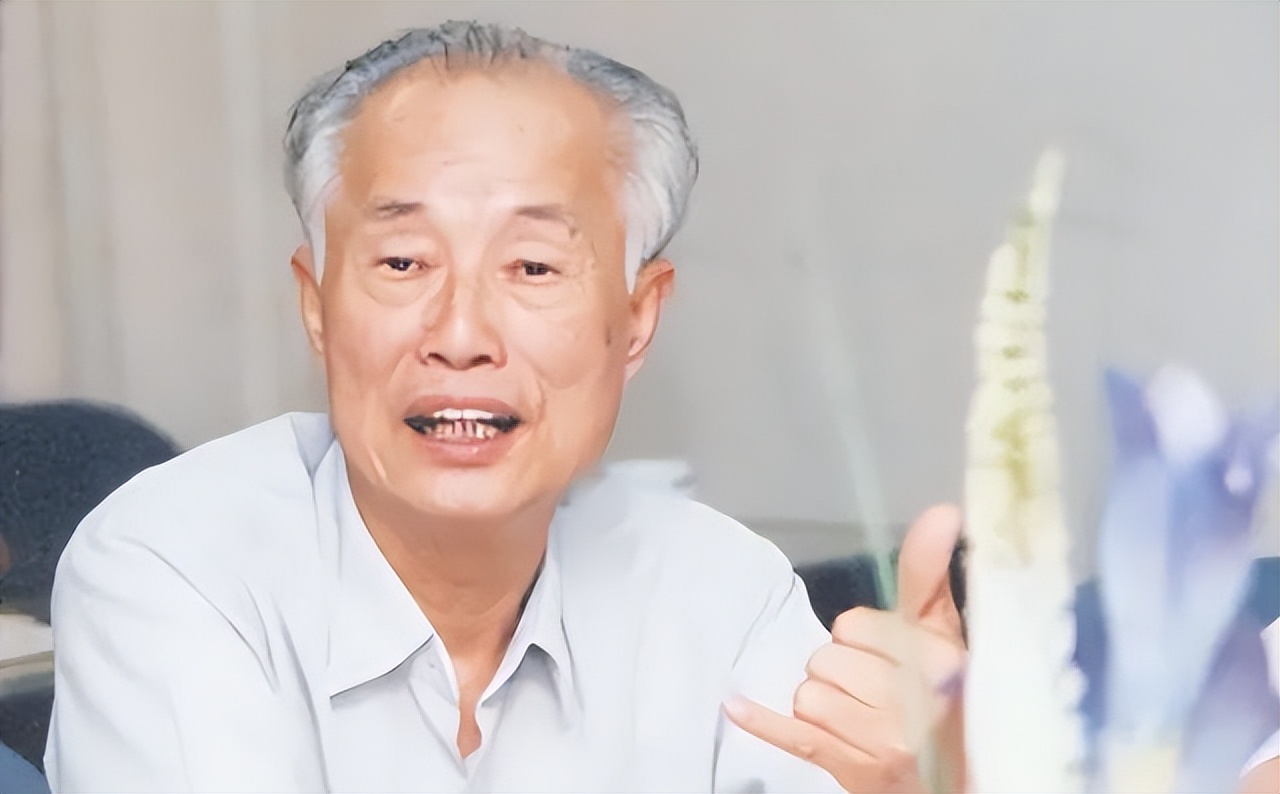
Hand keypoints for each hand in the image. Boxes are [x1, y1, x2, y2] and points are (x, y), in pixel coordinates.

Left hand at [724, 504, 967, 792]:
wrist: (965, 778)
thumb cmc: (952, 702)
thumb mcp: (949, 637)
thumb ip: (931, 574)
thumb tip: (940, 511)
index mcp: (939, 658)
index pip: (853, 625)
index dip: (865, 638)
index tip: (890, 657)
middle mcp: (911, 698)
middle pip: (826, 659)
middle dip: (844, 672)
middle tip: (878, 694)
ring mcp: (882, 739)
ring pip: (808, 694)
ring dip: (826, 704)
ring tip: (862, 719)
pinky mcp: (854, 771)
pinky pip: (793, 735)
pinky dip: (763, 722)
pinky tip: (736, 706)